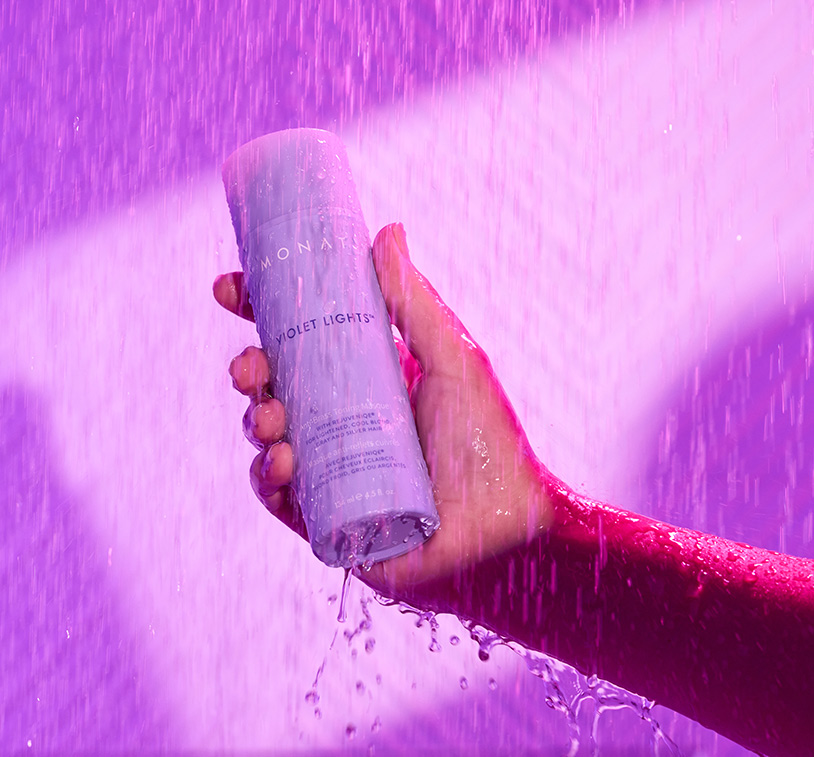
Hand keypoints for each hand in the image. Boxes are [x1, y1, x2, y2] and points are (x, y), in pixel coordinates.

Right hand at [213, 223, 555, 608]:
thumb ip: (415, 302)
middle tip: (250, 368)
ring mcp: (330, 468)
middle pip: (272, 386)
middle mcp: (341, 419)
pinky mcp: (325, 518)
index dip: (259, 313)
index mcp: (364, 377)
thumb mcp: (452, 360)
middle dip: (248, 371)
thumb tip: (387, 230)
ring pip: (266, 437)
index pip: (301, 339)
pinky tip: (284, 465)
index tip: (231, 288)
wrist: (507, 526)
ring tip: (273, 421)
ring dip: (254, 423)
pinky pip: (278, 495)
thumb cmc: (489, 440)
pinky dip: (267, 479)